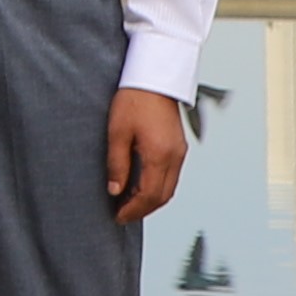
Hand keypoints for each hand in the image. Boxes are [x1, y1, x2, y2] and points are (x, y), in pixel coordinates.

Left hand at [104, 86, 191, 223]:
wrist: (153, 78)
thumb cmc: (134, 100)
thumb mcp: (117, 133)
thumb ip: (117, 165)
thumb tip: (115, 190)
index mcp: (160, 155)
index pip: (149, 196)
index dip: (133, 210)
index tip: (118, 216)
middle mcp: (175, 157)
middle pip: (163, 196)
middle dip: (143, 209)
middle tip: (122, 214)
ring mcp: (180, 152)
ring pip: (169, 188)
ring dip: (151, 200)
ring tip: (129, 203)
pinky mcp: (179, 146)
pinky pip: (171, 176)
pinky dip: (157, 186)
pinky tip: (141, 185)